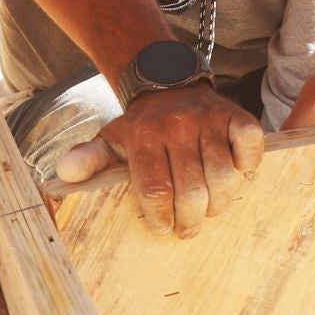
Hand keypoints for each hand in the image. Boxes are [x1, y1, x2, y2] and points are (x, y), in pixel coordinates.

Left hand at [58, 81, 263, 237]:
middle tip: (187, 228)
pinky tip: (236, 175)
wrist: (166, 86)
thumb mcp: (108, 142)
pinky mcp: (236, 115)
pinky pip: (250, 146)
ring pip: (222, 177)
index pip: (155, 190)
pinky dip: (248, 166)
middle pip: (191, 190)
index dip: (161, 218)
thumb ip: (87, 159)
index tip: (163, 228)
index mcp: (142, 136)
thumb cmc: (138, 128)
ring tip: (208, 209)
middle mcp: (176, 125)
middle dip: (190, 220)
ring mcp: (208, 119)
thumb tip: (64, 172)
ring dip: (218, 203)